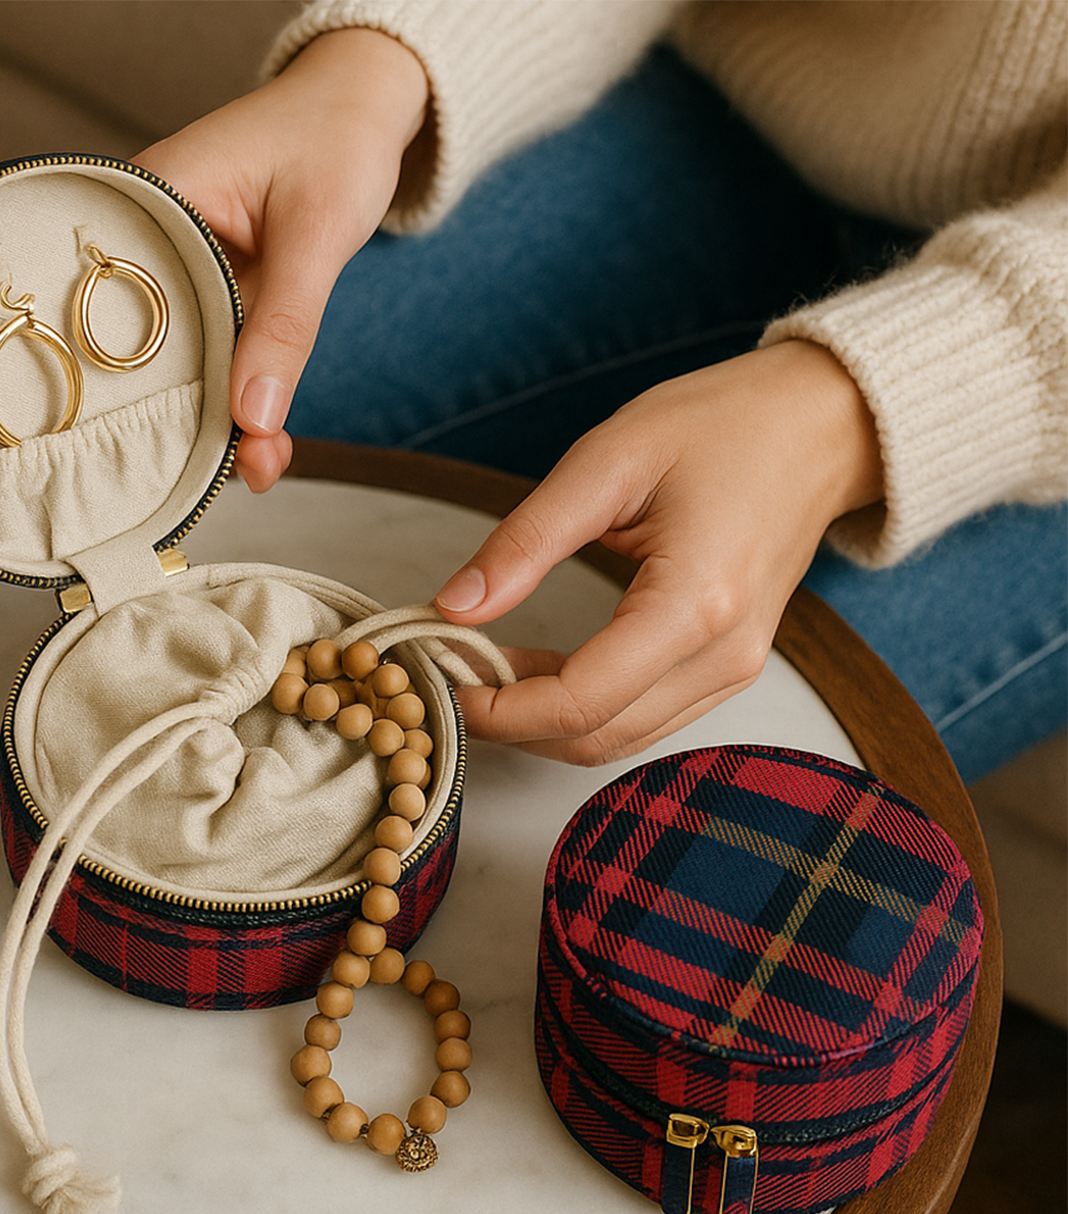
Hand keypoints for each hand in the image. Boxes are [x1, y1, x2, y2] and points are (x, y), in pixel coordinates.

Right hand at [133, 30, 428, 490]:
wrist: (364, 109)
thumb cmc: (334, 139)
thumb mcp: (315, 233)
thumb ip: (284, 324)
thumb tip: (253, 417)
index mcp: (150, 204)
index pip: (117, 309)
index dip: (137, 387)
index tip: (164, 451)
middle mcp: (150, 241)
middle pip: (146, 346)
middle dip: (188, 417)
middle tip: (228, 473)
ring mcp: (180, 270)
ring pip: (187, 358)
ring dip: (222, 415)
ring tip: (258, 469)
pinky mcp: (213, 291)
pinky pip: (218, 352)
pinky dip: (243, 394)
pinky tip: (266, 443)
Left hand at [433, 341, 884, 764]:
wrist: (818, 427)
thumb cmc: (722, 427)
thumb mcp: (607, 462)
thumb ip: (527, 541)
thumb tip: (455, 606)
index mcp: (694, 604)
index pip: (581, 701)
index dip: (501, 708)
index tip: (444, 677)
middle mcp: (724, 655)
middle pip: (597, 738)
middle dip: (512, 723)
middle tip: (451, 674)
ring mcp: (734, 669)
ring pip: (619, 738)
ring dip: (544, 720)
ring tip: (486, 667)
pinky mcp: (730, 667)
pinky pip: (645, 716)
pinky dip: (584, 707)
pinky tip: (541, 667)